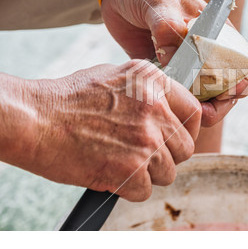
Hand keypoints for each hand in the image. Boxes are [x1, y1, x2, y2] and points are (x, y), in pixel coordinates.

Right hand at [27, 60, 200, 201]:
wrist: (34, 118)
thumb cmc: (69, 97)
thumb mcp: (116, 76)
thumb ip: (148, 89)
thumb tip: (167, 105)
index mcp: (154, 83)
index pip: (194, 113)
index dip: (188, 130)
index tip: (177, 138)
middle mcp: (156, 110)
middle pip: (185, 147)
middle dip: (168, 155)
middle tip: (144, 154)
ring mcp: (145, 140)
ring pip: (168, 172)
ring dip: (148, 173)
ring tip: (122, 162)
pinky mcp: (130, 169)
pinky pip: (145, 190)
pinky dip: (129, 188)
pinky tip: (110, 173)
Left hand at [101, 0, 247, 126]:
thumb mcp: (158, 1)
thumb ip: (167, 25)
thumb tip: (174, 58)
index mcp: (217, 32)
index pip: (245, 61)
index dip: (244, 81)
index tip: (231, 94)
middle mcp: (208, 52)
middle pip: (227, 87)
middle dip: (219, 105)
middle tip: (203, 115)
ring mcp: (189, 65)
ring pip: (204, 97)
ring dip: (199, 109)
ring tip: (183, 113)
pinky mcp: (170, 75)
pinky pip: (180, 96)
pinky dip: (177, 105)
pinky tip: (166, 106)